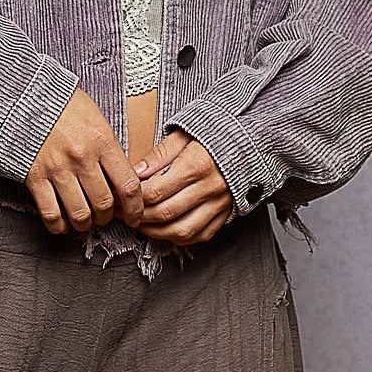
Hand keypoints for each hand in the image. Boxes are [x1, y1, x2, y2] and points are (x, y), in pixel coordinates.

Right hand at [25, 87, 144, 234]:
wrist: (28, 93)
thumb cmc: (66, 104)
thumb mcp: (97, 118)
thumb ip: (110, 148)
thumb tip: (122, 179)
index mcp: (102, 140)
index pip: (128, 185)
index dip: (135, 208)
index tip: (135, 215)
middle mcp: (82, 157)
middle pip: (104, 204)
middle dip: (108, 216)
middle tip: (105, 214)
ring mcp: (58, 168)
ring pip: (80, 215)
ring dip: (86, 224)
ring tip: (86, 220)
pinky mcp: (35, 176)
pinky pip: (51, 214)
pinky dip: (59, 226)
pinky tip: (63, 223)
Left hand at [124, 129, 234, 245]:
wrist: (249, 144)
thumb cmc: (213, 136)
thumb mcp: (184, 134)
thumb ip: (160, 153)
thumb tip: (137, 171)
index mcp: (197, 163)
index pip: (157, 189)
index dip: (135, 196)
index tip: (122, 195)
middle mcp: (209, 187)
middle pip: (166, 212)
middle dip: (140, 216)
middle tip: (125, 213)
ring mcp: (219, 204)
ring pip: (182, 229)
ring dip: (156, 232)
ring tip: (141, 224)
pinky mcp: (225, 215)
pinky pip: (199, 235)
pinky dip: (178, 237)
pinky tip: (165, 230)